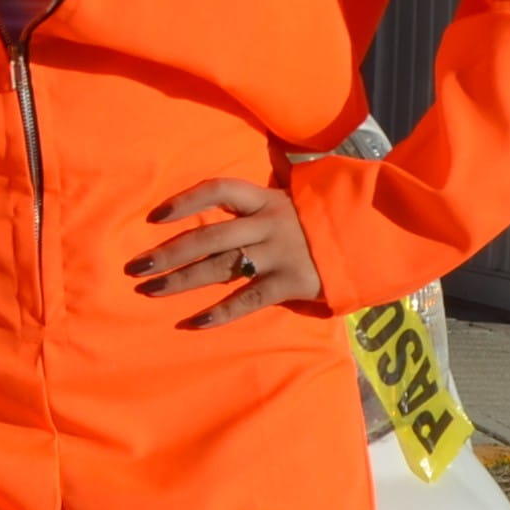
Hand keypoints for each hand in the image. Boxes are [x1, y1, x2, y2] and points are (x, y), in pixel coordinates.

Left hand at [128, 181, 321, 328]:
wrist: (374, 237)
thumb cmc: (325, 219)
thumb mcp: (297, 197)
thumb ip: (262, 198)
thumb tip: (233, 188)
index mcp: (267, 199)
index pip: (219, 190)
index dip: (185, 201)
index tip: (156, 216)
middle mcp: (268, 223)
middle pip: (208, 236)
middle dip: (168, 251)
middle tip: (136, 266)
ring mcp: (279, 254)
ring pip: (221, 267)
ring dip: (181, 280)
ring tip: (150, 290)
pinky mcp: (291, 283)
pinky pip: (249, 299)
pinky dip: (221, 312)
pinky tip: (195, 322)